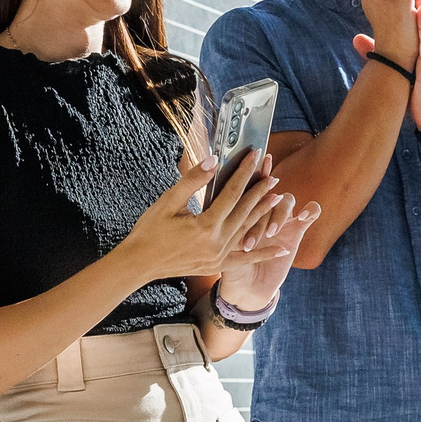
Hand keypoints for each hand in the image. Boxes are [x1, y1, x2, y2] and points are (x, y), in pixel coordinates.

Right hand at [117, 148, 291, 287]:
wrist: (139, 263)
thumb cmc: (149, 231)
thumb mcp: (168, 202)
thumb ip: (192, 181)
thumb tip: (213, 160)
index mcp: (205, 225)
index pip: (232, 193)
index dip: (245, 172)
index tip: (255, 156)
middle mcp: (216, 242)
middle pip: (244, 211)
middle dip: (260, 191)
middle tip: (273, 176)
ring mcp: (218, 257)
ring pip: (247, 230)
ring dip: (263, 213)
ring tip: (277, 198)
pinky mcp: (216, 265)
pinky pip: (244, 259)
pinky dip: (262, 254)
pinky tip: (281, 251)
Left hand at [216, 188, 321, 312]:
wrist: (247, 288)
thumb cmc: (230, 267)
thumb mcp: (225, 250)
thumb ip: (226, 231)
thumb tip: (221, 213)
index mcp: (245, 210)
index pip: (250, 188)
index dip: (251, 181)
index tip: (246, 190)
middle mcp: (264, 211)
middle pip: (268, 195)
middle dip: (261, 210)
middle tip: (250, 241)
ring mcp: (281, 220)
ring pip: (286, 201)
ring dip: (279, 215)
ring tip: (271, 234)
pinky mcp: (297, 231)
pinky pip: (311, 212)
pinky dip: (310, 210)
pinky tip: (303, 217)